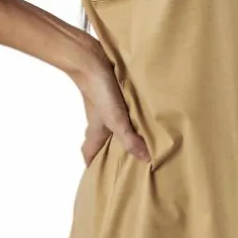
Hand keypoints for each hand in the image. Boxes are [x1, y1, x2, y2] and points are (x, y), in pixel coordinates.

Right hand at [76, 52, 150, 167]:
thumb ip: (130, 139)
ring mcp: (107, 107)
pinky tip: (148, 115)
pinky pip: (124, 109)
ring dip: (128, 133)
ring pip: (116, 126)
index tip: (104, 178)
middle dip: (115, 153)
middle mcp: (100, 122)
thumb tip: (146, 159)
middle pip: (104, 142)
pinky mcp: (114, 94)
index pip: (89, 155)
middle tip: (133, 163)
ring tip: (147, 141)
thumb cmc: (98, 91)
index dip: (94, 167)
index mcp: (96, 132)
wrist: (90, 59)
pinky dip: (133, 115)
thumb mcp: (115, 119)